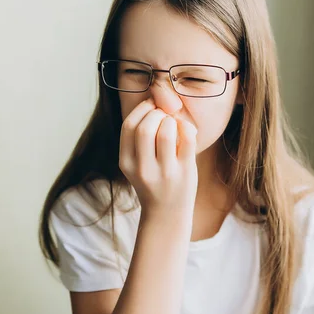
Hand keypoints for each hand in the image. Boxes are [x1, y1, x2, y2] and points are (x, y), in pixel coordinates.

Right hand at [118, 98, 198, 213]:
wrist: (167, 214)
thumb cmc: (153, 181)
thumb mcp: (136, 163)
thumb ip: (140, 137)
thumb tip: (156, 98)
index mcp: (126, 162)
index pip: (128, 126)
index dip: (142, 109)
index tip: (152, 106)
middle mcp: (142, 168)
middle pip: (145, 126)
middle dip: (157, 113)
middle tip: (165, 115)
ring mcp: (164, 172)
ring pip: (166, 131)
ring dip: (172, 120)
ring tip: (175, 125)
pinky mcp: (184, 172)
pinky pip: (187, 139)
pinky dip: (187, 128)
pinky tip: (186, 130)